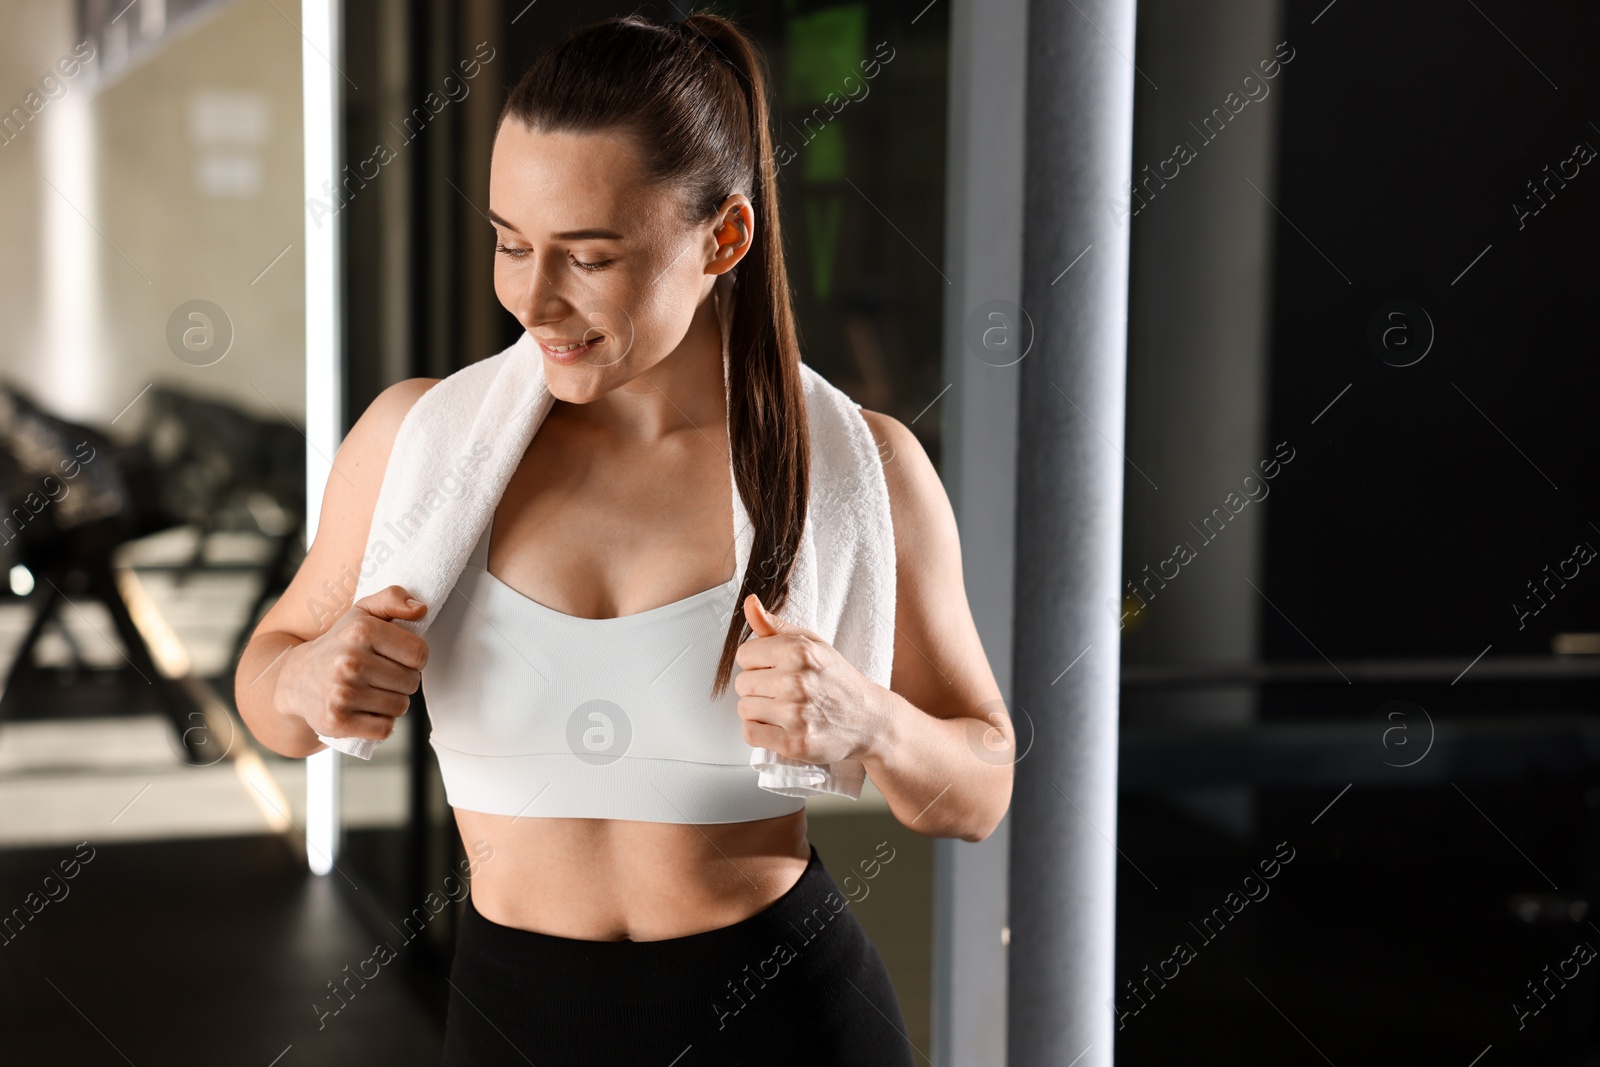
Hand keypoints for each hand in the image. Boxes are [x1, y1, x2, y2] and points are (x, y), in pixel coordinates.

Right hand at [275, 586, 429, 743]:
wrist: (295, 680)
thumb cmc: (339, 644)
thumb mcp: (362, 613)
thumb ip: (392, 599)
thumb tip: (420, 608)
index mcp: (361, 631)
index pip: (419, 653)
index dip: (413, 657)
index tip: (395, 656)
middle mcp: (350, 662)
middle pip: (411, 682)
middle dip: (402, 680)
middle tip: (379, 675)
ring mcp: (342, 694)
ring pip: (400, 706)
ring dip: (392, 702)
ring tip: (370, 691)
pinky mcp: (337, 722)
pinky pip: (384, 728)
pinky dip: (380, 723)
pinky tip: (363, 710)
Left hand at [734, 593, 889, 763]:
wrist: (870, 721)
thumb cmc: (838, 681)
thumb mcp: (813, 644)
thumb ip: (776, 626)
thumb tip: (749, 604)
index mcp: (798, 651)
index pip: (744, 654)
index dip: (757, 663)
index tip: (775, 670)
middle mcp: (796, 681)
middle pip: (742, 683)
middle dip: (757, 688)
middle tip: (782, 692)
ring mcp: (795, 714)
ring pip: (744, 709)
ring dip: (758, 711)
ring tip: (782, 709)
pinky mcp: (795, 743)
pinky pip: (751, 734)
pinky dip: (759, 732)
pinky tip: (779, 726)